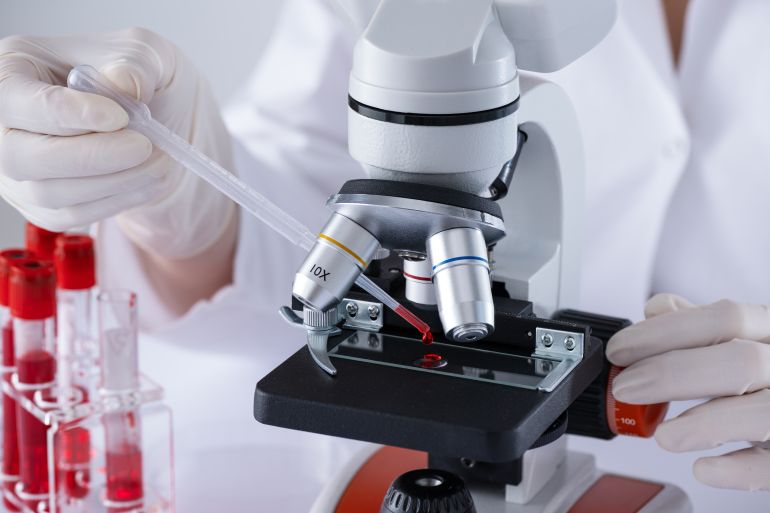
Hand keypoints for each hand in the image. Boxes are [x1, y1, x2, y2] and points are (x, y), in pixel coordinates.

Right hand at [0, 28, 233, 257]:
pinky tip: (149, 181)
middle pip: (22, 156)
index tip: (120, 117)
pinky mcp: (42, 204)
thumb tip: (123, 83)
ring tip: (160, 162)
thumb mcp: (147, 53)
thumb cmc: (137, 78)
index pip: (19, 100)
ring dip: (113, 182)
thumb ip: (136, 63)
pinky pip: (71, 215)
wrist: (157, 120)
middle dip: (91, 156)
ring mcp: (18, 170)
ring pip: (48, 193)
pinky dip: (116, 201)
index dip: (68, 113)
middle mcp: (3, 124)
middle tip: (144, 146)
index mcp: (14, 69)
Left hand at [607, 293, 769, 490]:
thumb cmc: (764, 371)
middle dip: (672, 373)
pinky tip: (703, 467)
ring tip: (663, 436)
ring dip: (704, 424)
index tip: (620, 350)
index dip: (664, 332)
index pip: (723, 318)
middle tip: (626, 387)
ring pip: (760, 413)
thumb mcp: (741, 337)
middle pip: (739, 361)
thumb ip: (700, 324)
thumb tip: (657, 310)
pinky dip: (737, 469)